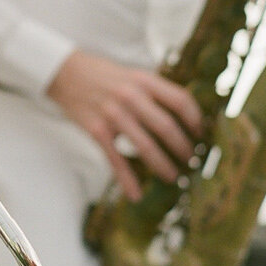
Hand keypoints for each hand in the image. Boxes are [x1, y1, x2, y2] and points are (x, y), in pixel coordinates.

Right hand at [46, 48, 202, 200]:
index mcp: (143, 80)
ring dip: (163, 166)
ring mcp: (113, 114)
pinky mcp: (97, 130)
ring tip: (173, 177)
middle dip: (183, 149)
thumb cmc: (102, 74)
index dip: (195, 119)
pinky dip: (127, 179)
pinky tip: (135, 194)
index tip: (201, 133)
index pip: (180, 100)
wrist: (64, 71)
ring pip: (146, 147)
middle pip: (167, 127)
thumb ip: (153, 90)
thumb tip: (182, 114)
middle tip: (191, 161)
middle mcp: (131, 96)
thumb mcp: (131, 73)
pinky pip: (116, 159)